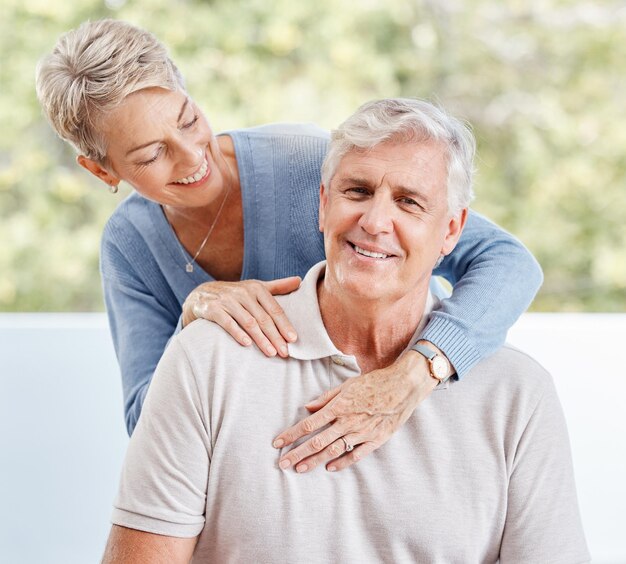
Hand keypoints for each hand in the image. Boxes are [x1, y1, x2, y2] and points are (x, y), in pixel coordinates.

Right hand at [182, 277, 300, 356]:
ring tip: (271, 353)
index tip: (293, 340)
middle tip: (285, 352)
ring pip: (248, 322)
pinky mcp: (212, 308)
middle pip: (263, 318)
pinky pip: (228, 323)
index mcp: (256, 288)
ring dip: (261, 339)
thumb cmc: (235, 294)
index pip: (274, 309)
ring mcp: (227, 300)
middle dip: (275, 336)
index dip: (284, 325)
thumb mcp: (255, 287)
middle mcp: (243, 293)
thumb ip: (278, 286)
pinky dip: (238, 333)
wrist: (201, 294)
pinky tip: (247, 344)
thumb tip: (300, 281)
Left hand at [273, 348, 441, 471]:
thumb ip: (326, 398)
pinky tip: (329, 468)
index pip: (309, 424)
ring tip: (299, 469)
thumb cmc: (374, 382)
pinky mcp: (375, 440)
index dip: (292, 435)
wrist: (403, 386)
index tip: (278, 443)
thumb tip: (307, 407)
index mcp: (339, 407)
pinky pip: (356, 455)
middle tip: (282, 464)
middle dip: (297, 453)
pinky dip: (342, 463)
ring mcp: (362, 433)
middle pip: (317, 442)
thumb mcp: (347, 385)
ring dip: (314, 461)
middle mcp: (348, 422)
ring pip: (333, 451)